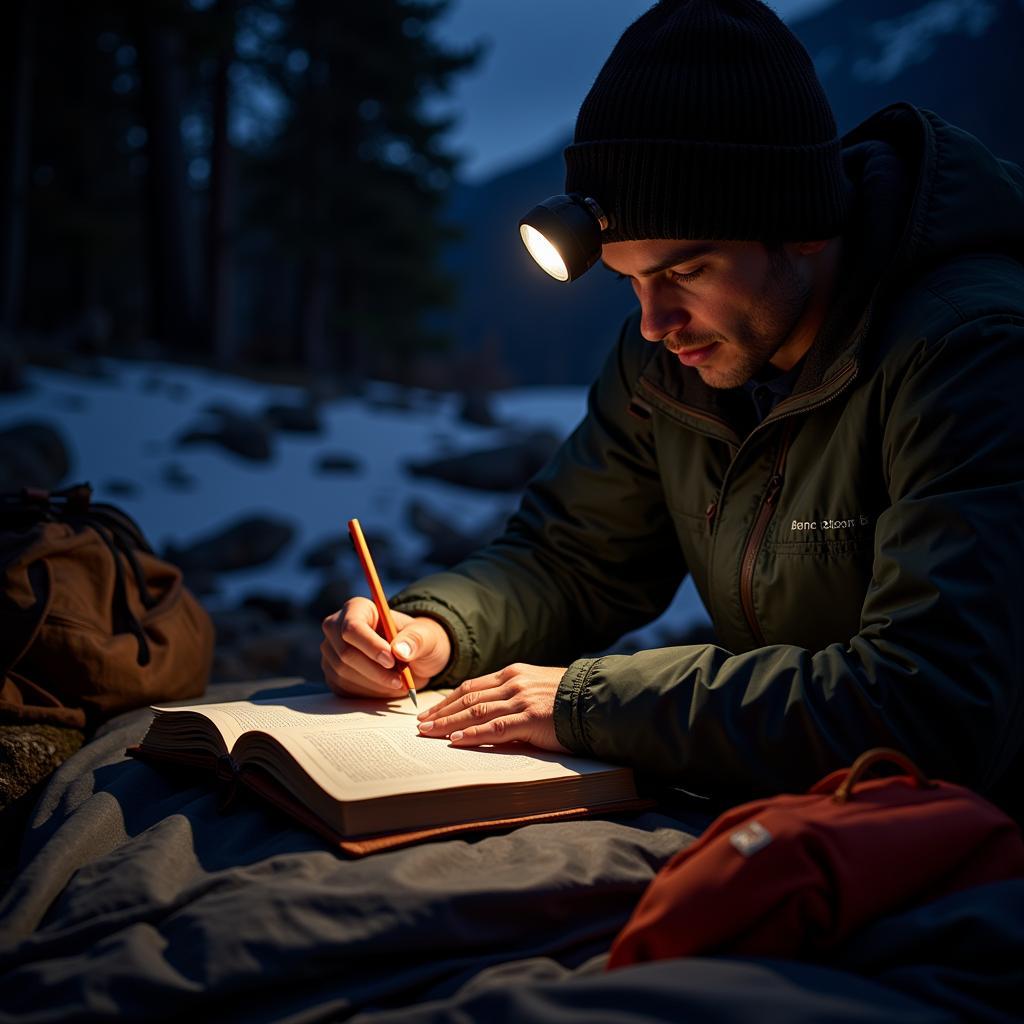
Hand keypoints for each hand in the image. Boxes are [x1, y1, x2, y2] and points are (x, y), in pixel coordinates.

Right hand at [321, 597, 451, 698]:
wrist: (412, 658)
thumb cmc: (418, 641)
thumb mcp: (426, 636)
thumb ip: (416, 640)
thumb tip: (400, 650)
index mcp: (357, 608)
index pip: (352, 627)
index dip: (370, 646)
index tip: (392, 661)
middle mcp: (337, 628)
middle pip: (346, 653)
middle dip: (375, 671)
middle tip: (400, 681)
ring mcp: (331, 652)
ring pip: (345, 674)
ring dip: (375, 684)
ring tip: (399, 683)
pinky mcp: (332, 674)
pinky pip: (345, 688)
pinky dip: (369, 693)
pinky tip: (386, 688)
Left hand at [416, 663, 567, 751]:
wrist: (596, 700)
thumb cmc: (569, 698)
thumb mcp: (537, 688)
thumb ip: (514, 694)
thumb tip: (489, 711)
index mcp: (513, 673)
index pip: (472, 687)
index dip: (448, 700)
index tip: (431, 712)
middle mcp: (513, 682)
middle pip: (468, 698)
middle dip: (441, 712)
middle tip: (421, 725)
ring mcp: (521, 699)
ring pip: (476, 712)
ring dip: (448, 724)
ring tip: (429, 734)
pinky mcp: (530, 717)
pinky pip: (495, 728)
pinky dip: (472, 734)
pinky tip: (455, 741)